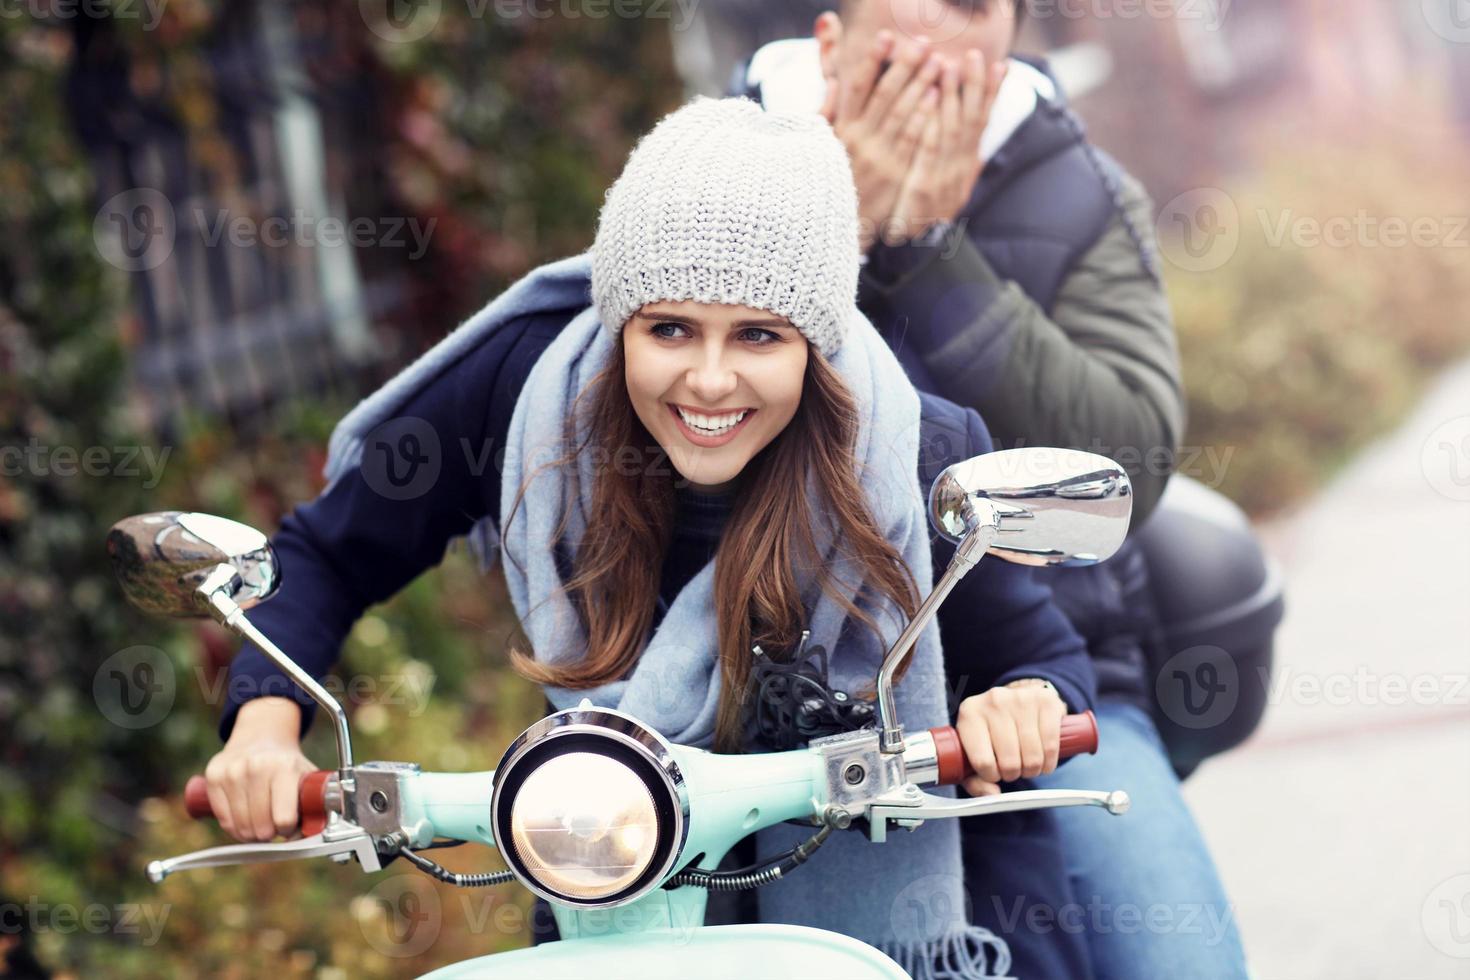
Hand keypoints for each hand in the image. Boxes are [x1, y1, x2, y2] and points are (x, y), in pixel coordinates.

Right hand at [203, 697, 314, 841]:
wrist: (262, 736)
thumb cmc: (287, 764)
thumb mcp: (307, 777)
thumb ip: (313, 806)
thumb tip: (308, 837)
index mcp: (285, 767)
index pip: (283, 818)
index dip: (287, 830)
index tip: (288, 827)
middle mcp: (256, 767)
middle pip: (260, 826)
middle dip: (269, 835)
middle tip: (273, 830)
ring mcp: (232, 771)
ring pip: (240, 826)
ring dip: (251, 834)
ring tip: (260, 826)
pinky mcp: (214, 775)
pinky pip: (223, 819)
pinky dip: (234, 828)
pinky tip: (244, 821)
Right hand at [819, 30, 944, 251]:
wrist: (837, 227)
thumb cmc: (830, 182)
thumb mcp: (821, 146)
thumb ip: (827, 113)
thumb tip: (835, 82)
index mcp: (841, 129)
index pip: (857, 87)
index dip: (872, 61)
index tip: (886, 38)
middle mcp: (858, 140)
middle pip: (884, 94)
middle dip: (904, 65)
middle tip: (923, 43)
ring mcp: (878, 158)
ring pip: (901, 113)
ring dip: (920, 84)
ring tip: (938, 61)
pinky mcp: (894, 175)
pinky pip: (911, 140)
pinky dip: (923, 116)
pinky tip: (937, 96)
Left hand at [885, 50, 1006, 246]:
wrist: (919, 253)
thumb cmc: (926, 217)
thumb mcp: (949, 190)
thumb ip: (961, 166)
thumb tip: (976, 147)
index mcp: (967, 165)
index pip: (982, 123)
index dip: (991, 94)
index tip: (1000, 66)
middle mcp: (961, 168)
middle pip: (972, 119)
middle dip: (976, 86)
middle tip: (977, 56)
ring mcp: (946, 176)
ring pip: (954, 127)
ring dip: (955, 94)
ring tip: (956, 65)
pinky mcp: (926, 185)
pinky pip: (930, 146)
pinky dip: (933, 120)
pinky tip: (933, 97)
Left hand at [953, 680, 1066, 796]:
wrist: (1017, 698)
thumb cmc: (992, 731)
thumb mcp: (973, 750)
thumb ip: (974, 780)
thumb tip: (992, 794)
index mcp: (970, 713)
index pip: (982, 761)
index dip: (991, 776)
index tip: (994, 773)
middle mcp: (993, 701)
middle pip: (1009, 761)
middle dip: (1013, 774)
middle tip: (1013, 769)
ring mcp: (1021, 699)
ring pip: (1032, 757)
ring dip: (1032, 770)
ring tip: (1027, 764)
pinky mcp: (1045, 701)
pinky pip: (1050, 746)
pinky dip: (1049, 762)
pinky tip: (1043, 761)